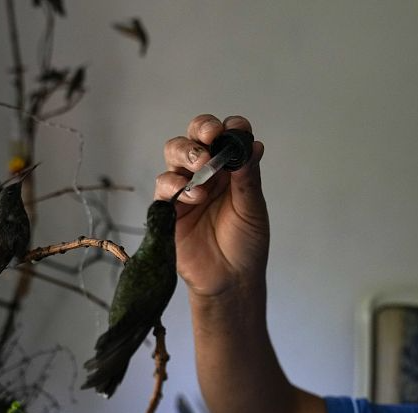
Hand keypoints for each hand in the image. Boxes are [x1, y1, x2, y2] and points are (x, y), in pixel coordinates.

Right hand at [155, 114, 267, 296]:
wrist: (230, 280)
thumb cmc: (245, 245)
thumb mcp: (252, 210)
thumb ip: (249, 178)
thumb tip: (253, 145)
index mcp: (230, 170)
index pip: (224, 136)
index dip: (227, 128)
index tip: (234, 129)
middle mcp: (206, 174)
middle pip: (194, 137)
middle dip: (200, 132)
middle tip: (210, 140)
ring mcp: (186, 189)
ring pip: (174, 155)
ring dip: (186, 154)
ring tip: (201, 167)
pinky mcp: (168, 209)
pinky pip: (163, 187)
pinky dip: (175, 184)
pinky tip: (193, 195)